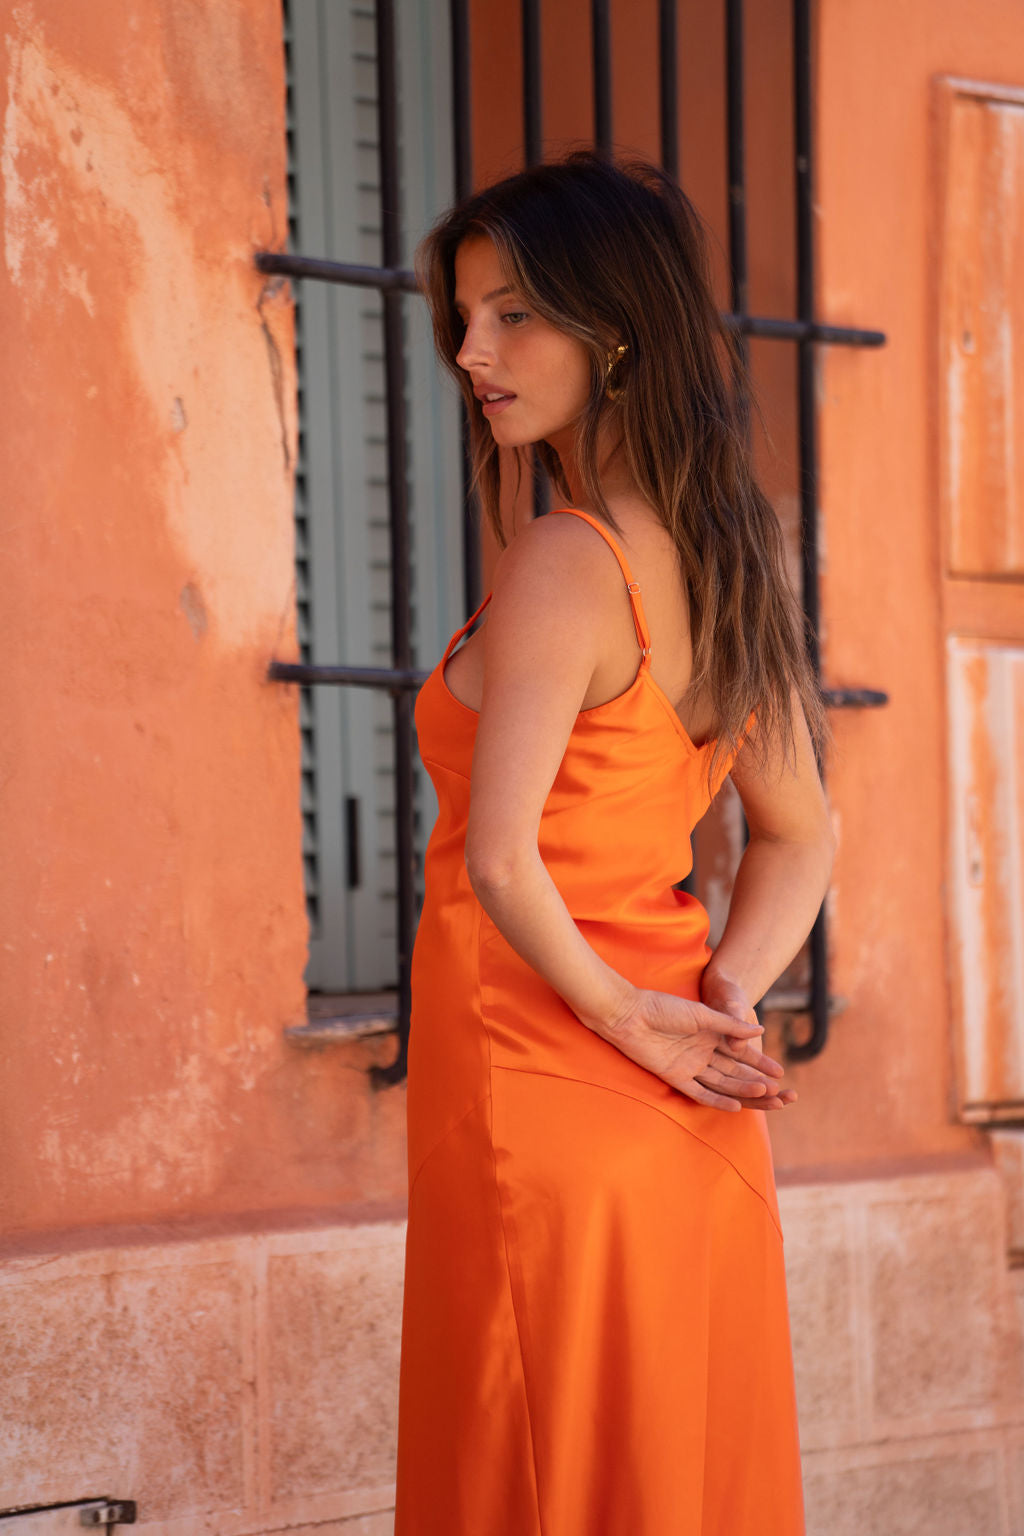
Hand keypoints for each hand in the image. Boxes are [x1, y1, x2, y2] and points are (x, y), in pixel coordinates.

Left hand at [600, 985, 789, 1112]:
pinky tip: (736, 1106)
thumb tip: (760, 1033)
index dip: (761, 1064)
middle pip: (736, 1072)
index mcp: (711, 1034)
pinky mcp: (675, 1076)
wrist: (629, 1014)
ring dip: (743, 1090)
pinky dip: (717, 1099)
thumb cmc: (663, 1007)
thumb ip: (729, 1026)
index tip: (782, 1073)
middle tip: (782, 1094)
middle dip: (759, 1082)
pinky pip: (700, 1092)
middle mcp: (703, 1052)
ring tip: (766, 1096)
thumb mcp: (701, 1015)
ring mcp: (690, 1065)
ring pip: (723, 1082)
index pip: (741, 1054)